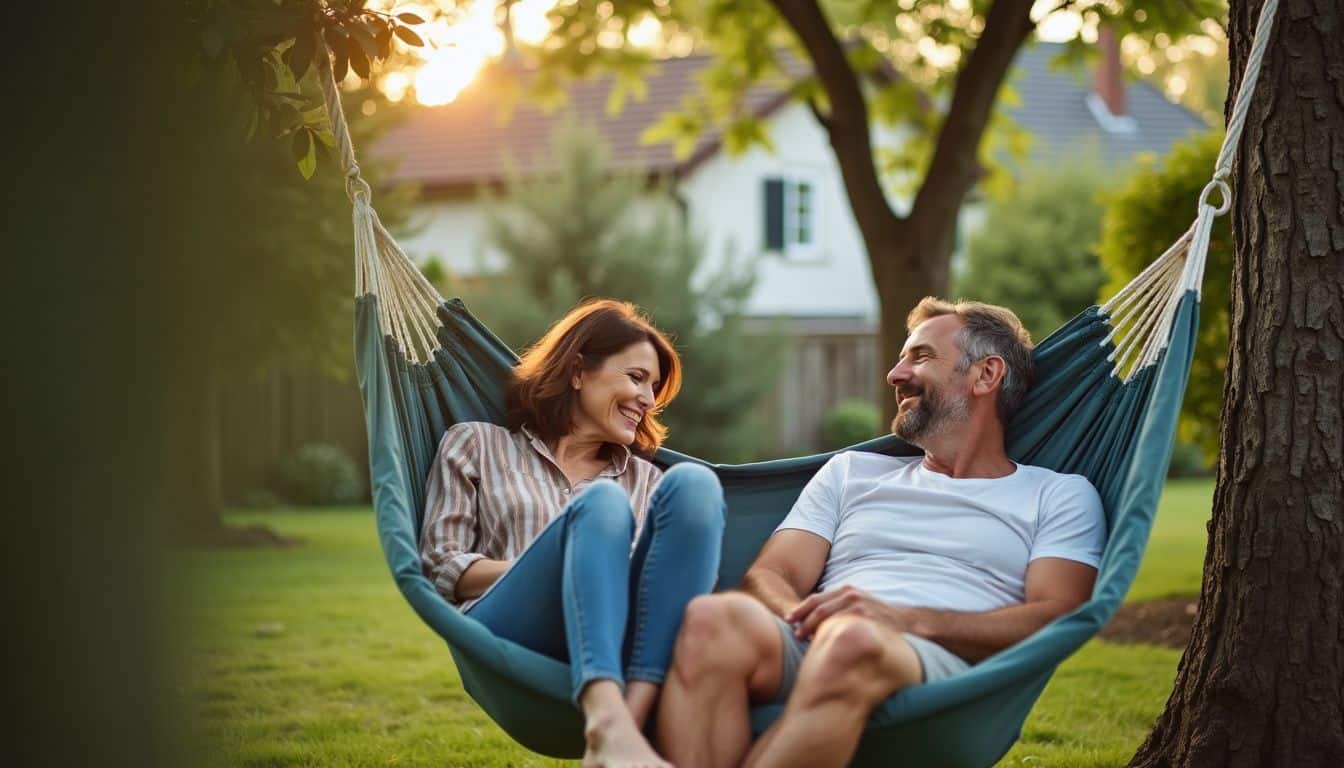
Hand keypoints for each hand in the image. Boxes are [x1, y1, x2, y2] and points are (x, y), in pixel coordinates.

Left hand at [786, 586, 935, 640]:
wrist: (909, 623)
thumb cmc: (880, 618)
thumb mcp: (860, 606)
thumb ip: (841, 609)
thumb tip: (818, 621)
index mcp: (847, 591)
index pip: (816, 599)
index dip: (800, 609)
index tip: (789, 620)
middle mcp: (851, 594)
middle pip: (817, 606)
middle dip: (802, 619)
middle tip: (794, 633)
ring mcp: (857, 605)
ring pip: (825, 615)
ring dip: (811, 628)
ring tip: (803, 639)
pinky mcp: (864, 616)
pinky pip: (839, 625)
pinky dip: (828, 632)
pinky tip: (821, 643)